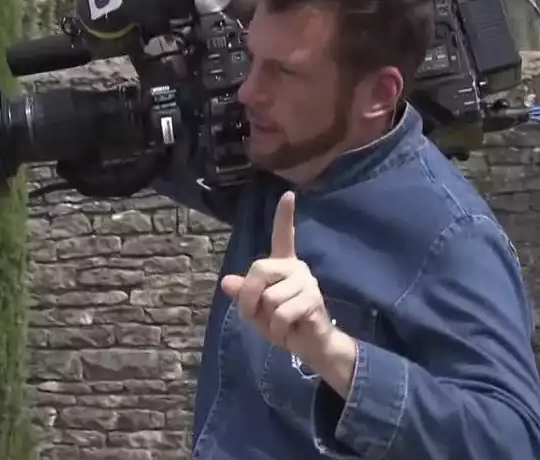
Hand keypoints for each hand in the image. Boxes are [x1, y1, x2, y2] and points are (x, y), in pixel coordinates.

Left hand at [221, 191, 335, 360]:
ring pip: (269, 297)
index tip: (289, 194)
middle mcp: (297, 268)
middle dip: (249, 296)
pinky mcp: (312, 300)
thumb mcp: (255, 310)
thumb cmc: (282, 323)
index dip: (284, 215)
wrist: (309, 346)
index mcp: (282, 265)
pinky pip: (281, 314)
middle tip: (254, 314)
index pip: (283, 235)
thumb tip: (227, 282)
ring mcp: (306, 282)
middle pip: (260, 269)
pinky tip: (288, 330)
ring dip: (266, 319)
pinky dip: (277, 329)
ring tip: (279, 324)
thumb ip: (243, 295)